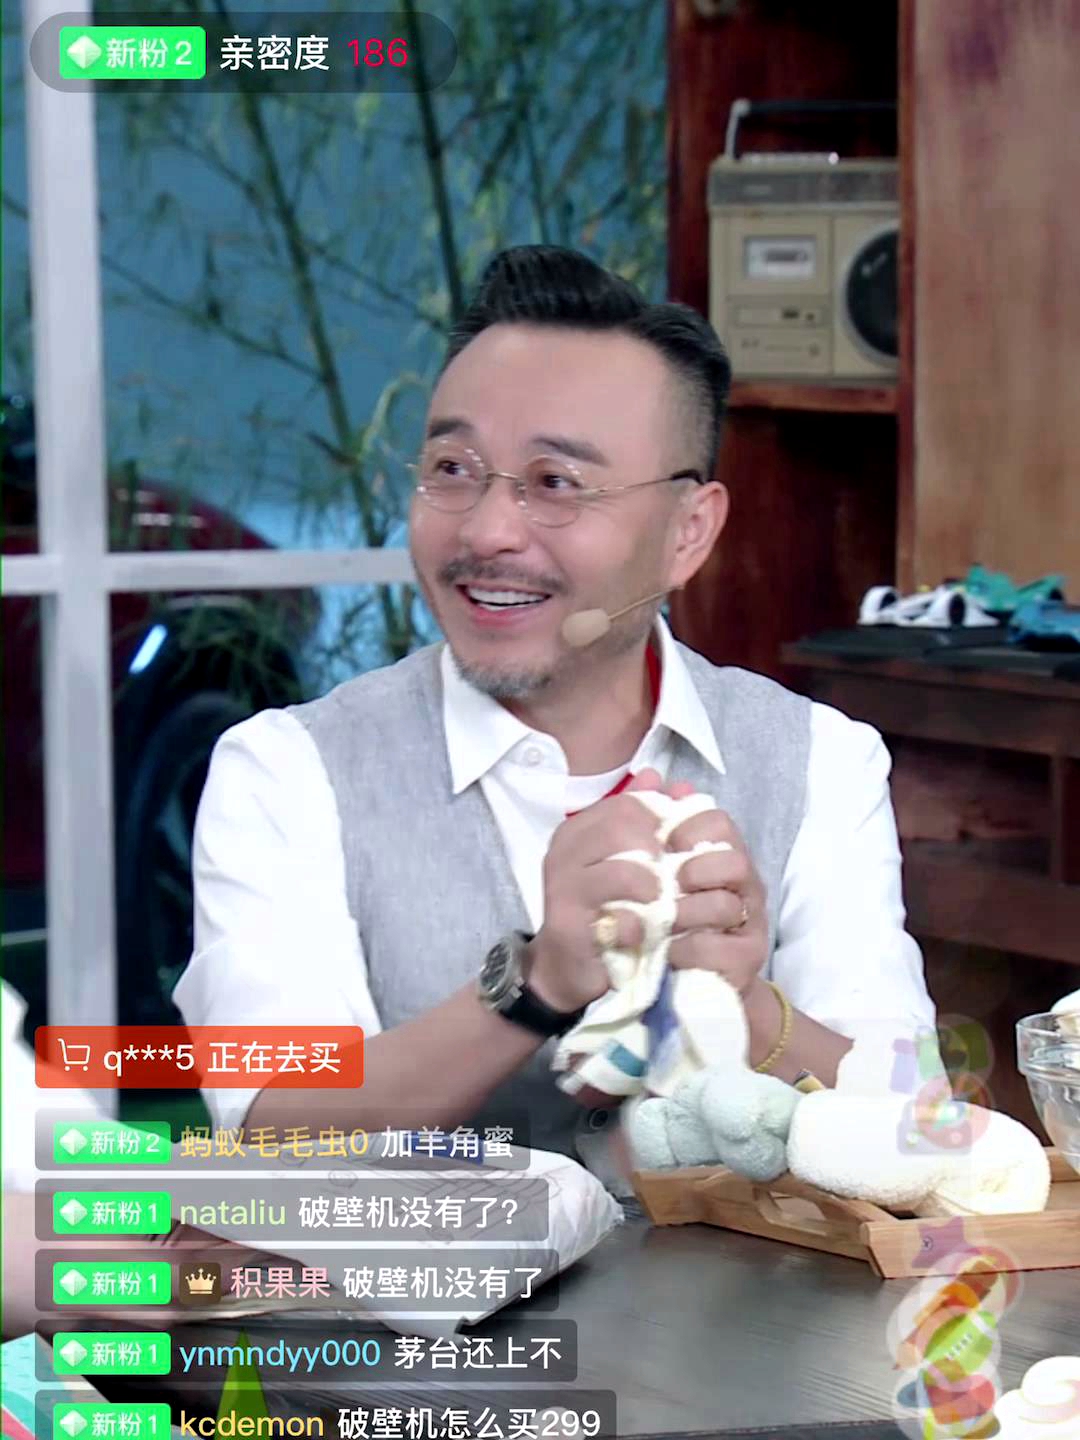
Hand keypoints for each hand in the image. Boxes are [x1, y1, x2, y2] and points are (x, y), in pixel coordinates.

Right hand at [528, 769, 687, 1013]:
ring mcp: (563, 890)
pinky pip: (620, 919)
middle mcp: (563, 853)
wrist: (568, 967)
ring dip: (656, 891)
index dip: (663, 822)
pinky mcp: (570, 928)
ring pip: (625, 872)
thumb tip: (665, 778)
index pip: (628, 803)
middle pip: (625, 829)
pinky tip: (648, 934)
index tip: (679, 847)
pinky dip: (643, 927)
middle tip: (677, 878)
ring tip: (664, 905)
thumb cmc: (603, 908)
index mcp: (577, 831)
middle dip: (660, 854)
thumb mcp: (622, 859)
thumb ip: (641, 820)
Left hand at [664, 806, 767, 996]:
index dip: (689, 828)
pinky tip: (667, 952)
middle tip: (669, 885)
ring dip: (686, 912)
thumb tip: (650, 775)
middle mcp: (744, 887)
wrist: (681, 982)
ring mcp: (749, 925)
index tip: (663, 845)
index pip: (719, 822)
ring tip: (662, 920)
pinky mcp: (745, 963)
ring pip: (727, 905)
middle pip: (736, 861)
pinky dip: (688, 949)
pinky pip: (720, 950)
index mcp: (723, 856)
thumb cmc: (668, 918)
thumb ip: (652, 825)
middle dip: (697, 870)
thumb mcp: (653, 870)